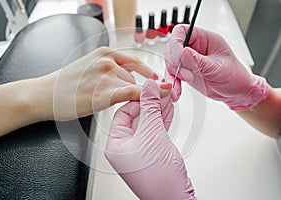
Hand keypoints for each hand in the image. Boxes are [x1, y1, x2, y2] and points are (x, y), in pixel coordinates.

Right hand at [31, 47, 157, 120]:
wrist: (46, 94)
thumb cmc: (65, 83)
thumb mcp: (89, 66)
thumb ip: (109, 68)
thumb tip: (130, 77)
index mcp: (104, 53)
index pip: (134, 61)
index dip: (147, 72)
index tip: (156, 79)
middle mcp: (108, 62)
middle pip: (132, 78)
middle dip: (130, 89)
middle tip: (114, 97)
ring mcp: (107, 76)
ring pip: (130, 89)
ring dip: (125, 97)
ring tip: (100, 101)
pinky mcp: (105, 93)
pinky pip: (132, 93)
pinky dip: (146, 95)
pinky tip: (156, 96)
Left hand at [105, 80, 195, 199]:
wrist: (175, 198)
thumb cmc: (159, 178)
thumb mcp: (152, 135)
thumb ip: (150, 108)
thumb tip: (149, 87)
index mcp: (115, 145)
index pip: (123, 113)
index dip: (137, 99)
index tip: (150, 89)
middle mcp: (124, 148)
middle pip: (136, 117)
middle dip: (150, 103)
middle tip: (162, 91)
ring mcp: (138, 151)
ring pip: (147, 124)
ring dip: (158, 110)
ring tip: (168, 97)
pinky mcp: (152, 153)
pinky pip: (155, 132)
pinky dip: (162, 120)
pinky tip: (168, 110)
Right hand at [165, 24, 268, 109]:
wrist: (236, 92)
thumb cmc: (234, 76)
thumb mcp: (218, 68)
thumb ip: (199, 61)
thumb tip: (182, 52)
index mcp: (204, 39)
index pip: (182, 31)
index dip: (176, 43)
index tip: (178, 58)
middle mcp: (194, 48)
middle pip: (172, 48)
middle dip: (174, 62)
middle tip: (184, 75)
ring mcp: (188, 61)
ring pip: (170, 63)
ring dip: (171, 76)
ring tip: (179, 86)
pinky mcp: (185, 72)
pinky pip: (172, 76)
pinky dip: (173, 84)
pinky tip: (176, 91)